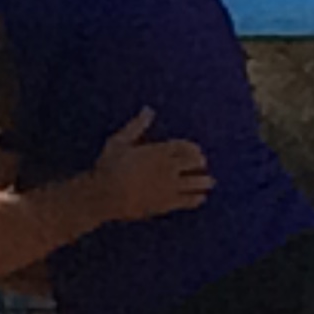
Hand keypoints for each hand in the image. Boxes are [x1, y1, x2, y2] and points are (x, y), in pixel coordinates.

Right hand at [92, 108, 211, 220]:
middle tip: (201, 164)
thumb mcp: (119, 142)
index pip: (186, 147)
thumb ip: (136, 126)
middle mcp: (168, 167)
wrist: (104, 196)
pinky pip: (189, 200)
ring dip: (204, 181)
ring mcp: (169, 186)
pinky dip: (197, 198)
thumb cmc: (108, 167)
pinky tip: (200, 197)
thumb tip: (148, 110)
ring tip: (208, 182)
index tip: (194, 151)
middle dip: (200, 163)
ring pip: (196, 182)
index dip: (192, 149)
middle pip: (195, 162)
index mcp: (159, 151)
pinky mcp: (167, 203)